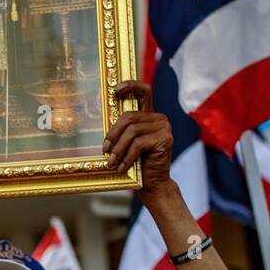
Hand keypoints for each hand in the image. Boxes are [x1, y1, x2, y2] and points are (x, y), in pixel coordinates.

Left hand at [105, 80, 173, 201]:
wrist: (153, 184)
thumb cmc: (137, 165)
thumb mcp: (127, 144)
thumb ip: (122, 131)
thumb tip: (104, 124)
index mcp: (149, 116)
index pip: (144, 91)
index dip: (130, 85)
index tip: (114, 90)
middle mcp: (159, 118)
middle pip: (129, 116)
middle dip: (113, 133)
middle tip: (104, 149)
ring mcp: (164, 127)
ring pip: (132, 131)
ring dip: (118, 149)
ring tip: (111, 162)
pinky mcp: (165, 139)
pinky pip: (138, 144)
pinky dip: (127, 157)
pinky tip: (122, 167)